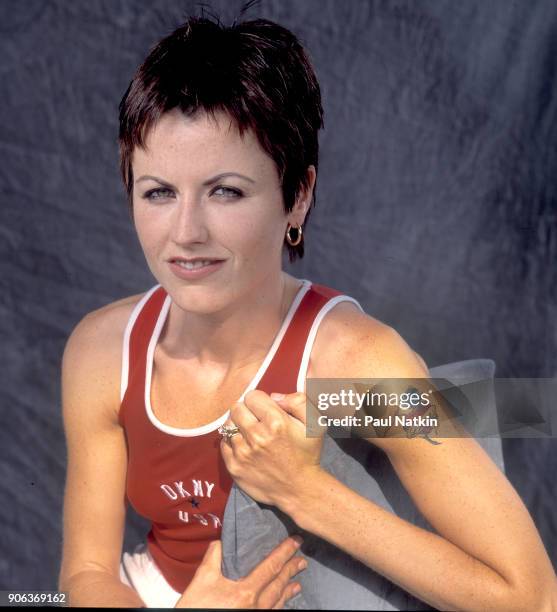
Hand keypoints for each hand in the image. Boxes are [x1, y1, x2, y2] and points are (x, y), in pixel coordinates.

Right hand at [174, 536, 305, 608]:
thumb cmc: (198, 608)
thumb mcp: (202, 580)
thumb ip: (213, 558)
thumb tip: (220, 542)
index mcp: (246, 591)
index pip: (271, 567)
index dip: (285, 552)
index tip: (296, 541)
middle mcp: (256, 606)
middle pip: (279, 584)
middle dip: (291, 570)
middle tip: (302, 560)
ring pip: (277, 602)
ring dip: (288, 590)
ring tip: (297, 583)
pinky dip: (279, 606)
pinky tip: (282, 603)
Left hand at [220, 390, 323, 509]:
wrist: (300, 489)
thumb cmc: (307, 454)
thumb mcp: (314, 423)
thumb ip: (298, 401)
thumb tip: (274, 396)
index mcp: (276, 422)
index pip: (252, 396)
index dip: (260, 400)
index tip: (266, 410)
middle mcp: (257, 436)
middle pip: (236, 407)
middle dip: (247, 411)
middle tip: (257, 420)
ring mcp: (243, 453)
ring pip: (228, 425)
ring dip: (238, 426)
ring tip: (251, 434)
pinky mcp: (234, 467)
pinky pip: (223, 443)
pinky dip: (232, 442)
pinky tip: (246, 446)